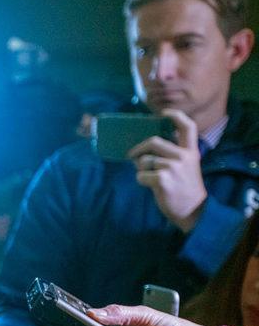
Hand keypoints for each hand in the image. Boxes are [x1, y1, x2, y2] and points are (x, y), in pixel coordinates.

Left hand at [128, 108, 206, 232]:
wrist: (193, 211)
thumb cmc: (185, 189)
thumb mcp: (187, 167)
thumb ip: (173, 155)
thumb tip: (147, 147)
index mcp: (191, 151)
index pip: (187, 126)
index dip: (175, 115)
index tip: (163, 114)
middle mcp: (184, 156)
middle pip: (153, 142)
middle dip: (139, 149)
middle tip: (132, 156)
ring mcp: (173, 167)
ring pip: (144, 160)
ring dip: (140, 169)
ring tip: (148, 176)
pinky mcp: (162, 179)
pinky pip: (141, 175)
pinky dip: (141, 180)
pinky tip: (150, 186)